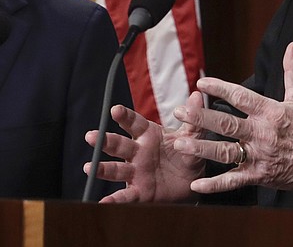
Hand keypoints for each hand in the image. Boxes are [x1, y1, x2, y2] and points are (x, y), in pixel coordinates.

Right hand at [84, 91, 205, 202]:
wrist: (192, 180)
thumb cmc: (186, 153)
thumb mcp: (192, 136)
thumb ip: (192, 120)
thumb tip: (198, 95)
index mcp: (149, 135)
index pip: (134, 123)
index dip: (125, 116)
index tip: (115, 110)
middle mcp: (138, 152)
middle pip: (119, 144)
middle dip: (105, 140)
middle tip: (91, 136)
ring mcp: (136, 172)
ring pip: (116, 169)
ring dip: (102, 168)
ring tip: (89, 167)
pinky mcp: (139, 191)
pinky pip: (125, 195)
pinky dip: (114, 199)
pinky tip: (103, 202)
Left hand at [172, 42, 292, 194]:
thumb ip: (292, 70)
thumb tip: (291, 45)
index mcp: (271, 112)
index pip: (240, 97)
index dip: (220, 89)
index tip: (201, 82)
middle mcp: (262, 133)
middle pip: (226, 124)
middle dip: (200, 118)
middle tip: (178, 111)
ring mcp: (260, 156)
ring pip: (224, 152)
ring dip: (200, 148)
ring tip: (179, 143)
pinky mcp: (260, 175)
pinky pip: (234, 181)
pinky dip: (214, 185)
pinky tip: (196, 185)